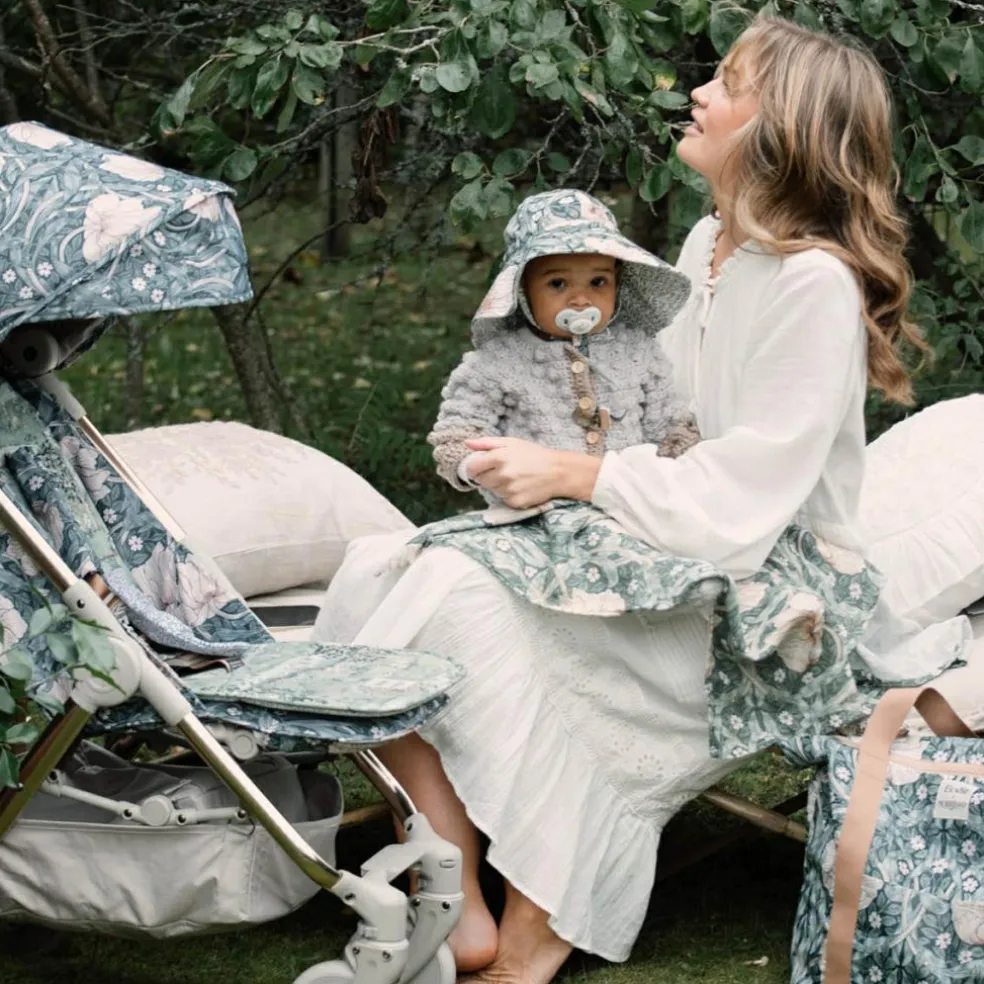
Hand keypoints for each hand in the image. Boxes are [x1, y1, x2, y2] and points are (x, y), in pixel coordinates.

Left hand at [464, 436, 600, 508]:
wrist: (558, 472)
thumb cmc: (534, 455)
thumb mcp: (511, 443)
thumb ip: (487, 443)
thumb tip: (467, 443)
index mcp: (499, 457)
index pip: (471, 468)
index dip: (474, 468)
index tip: (482, 467)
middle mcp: (502, 475)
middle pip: (480, 481)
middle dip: (488, 476)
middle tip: (504, 471)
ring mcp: (509, 490)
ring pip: (492, 491)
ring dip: (498, 486)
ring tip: (515, 478)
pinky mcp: (515, 502)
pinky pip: (503, 500)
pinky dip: (508, 495)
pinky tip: (520, 487)